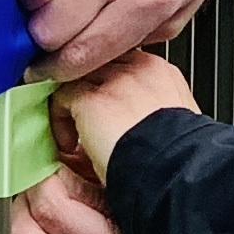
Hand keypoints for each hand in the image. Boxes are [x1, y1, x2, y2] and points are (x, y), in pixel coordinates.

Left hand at [53, 51, 198, 180]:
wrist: (170, 169)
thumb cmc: (174, 157)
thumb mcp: (171, 125)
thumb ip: (150, 111)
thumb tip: (134, 121)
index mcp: (161, 73)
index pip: (122, 65)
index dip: (107, 89)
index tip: (106, 115)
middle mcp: (138, 69)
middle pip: (98, 67)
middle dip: (88, 94)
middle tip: (85, 125)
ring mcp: (114, 80)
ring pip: (77, 79)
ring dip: (72, 108)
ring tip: (75, 136)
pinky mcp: (92, 98)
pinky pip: (62, 97)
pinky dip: (60, 121)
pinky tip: (70, 145)